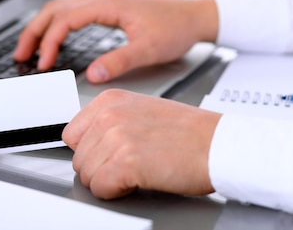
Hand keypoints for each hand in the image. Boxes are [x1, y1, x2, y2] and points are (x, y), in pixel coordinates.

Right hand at [14, 0, 218, 82]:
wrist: (194, 16)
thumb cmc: (175, 28)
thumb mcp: (148, 49)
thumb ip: (118, 61)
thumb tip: (92, 75)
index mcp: (107, 4)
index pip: (65, 20)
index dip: (49, 42)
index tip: (43, 64)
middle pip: (54, 9)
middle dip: (34, 31)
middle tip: (20, 55)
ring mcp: (103, 1)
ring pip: (60, 8)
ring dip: (42, 27)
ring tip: (29, 49)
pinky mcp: (107, 8)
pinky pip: (72, 12)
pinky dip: (56, 25)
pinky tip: (54, 40)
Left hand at [62, 89, 221, 198]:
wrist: (220, 144)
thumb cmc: (189, 132)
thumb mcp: (141, 110)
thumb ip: (111, 121)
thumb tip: (89, 143)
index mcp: (110, 100)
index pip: (72, 134)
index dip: (91, 151)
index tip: (107, 155)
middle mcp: (109, 115)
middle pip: (78, 157)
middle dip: (99, 168)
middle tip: (128, 166)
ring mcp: (116, 137)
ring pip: (87, 175)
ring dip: (108, 181)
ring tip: (136, 172)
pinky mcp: (126, 162)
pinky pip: (100, 188)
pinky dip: (115, 192)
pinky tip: (137, 182)